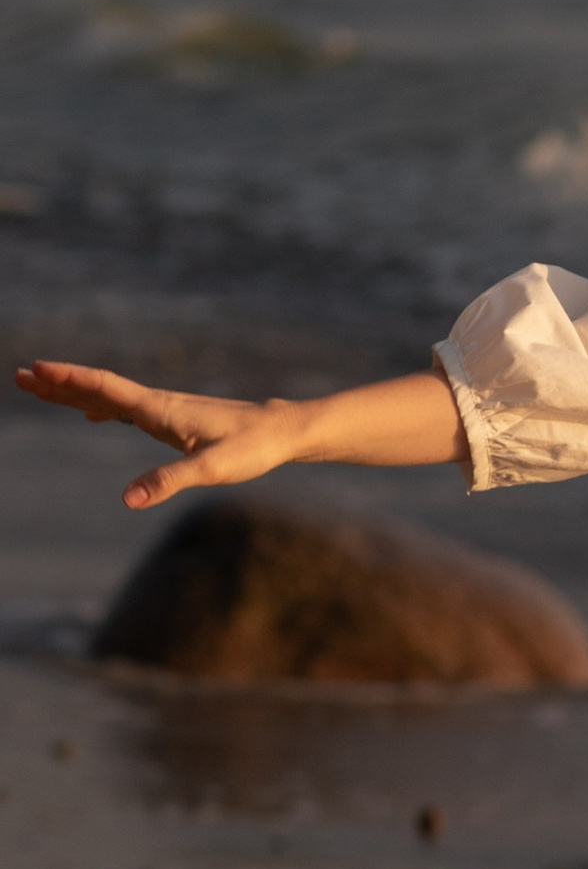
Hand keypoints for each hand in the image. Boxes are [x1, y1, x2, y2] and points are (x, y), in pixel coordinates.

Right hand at [14, 360, 311, 511]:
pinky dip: (101, 407)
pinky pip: (126, 409)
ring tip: (40, 387)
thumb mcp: (211, 470)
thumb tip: (127, 500)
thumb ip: (168, 482)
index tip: (37, 369)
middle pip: (98, 390)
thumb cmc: (251, 449)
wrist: (281, 433)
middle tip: (19, 375)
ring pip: (109, 397)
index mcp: (160, 411)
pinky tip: (92, 415)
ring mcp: (164, 411)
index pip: (106, 390)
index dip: (70, 379)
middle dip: (58, 383)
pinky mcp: (173, 421)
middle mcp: (157, 405)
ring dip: (74, 392)